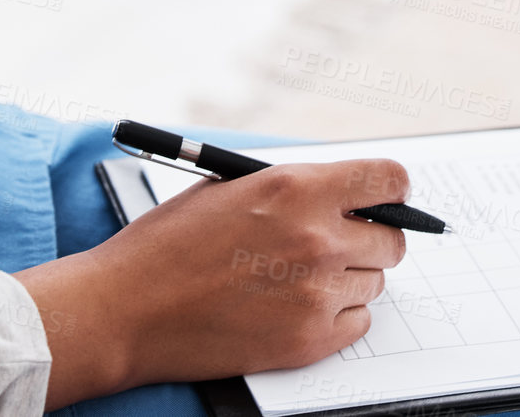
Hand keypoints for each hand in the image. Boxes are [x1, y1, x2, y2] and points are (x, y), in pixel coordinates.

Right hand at [16, 159, 409, 408]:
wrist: (126, 311)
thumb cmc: (168, 245)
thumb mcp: (231, 188)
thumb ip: (293, 189)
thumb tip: (342, 195)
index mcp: (298, 189)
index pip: (388, 180)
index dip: (393, 190)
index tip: (389, 198)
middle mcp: (318, 239)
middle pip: (392, 240)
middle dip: (372, 239)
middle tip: (339, 245)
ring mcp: (317, 294)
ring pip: (374, 283)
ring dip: (349, 280)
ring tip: (299, 280)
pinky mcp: (309, 340)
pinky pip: (358, 322)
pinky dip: (337, 317)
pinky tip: (297, 308)